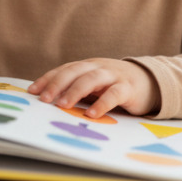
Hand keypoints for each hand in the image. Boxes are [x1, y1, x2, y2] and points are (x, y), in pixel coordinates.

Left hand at [28, 58, 159, 118]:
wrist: (149, 81)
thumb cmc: (114, 85)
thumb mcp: (94, 84)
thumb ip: (77, 89)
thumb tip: (50, 102)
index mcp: (87, 65)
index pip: (63, 70)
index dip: (47, 79)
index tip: (32, 91)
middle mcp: (98, 67)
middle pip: (74, 71)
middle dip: (57, 84)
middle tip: (44, 99)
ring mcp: (113, 75)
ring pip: (91, 79)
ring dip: (75, 91)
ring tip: (63, 105)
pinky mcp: (128, 88)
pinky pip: (114, 94)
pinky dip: (102, 103)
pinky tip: (92, 114)